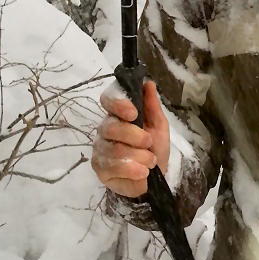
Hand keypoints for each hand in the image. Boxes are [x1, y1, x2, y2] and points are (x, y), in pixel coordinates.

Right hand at [92, 79, 169, 197]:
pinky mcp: (99, 168)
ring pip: (113, 148)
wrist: (155, 176)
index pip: (108, 101)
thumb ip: (152, 105)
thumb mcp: (159, 125)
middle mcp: (105, 129)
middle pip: (111, 127)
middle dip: (134, 136)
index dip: (118, 104)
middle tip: (149, 142)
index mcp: (118, 114)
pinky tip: (142, 172)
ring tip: (151, 161)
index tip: (133, 113)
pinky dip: (131, 169)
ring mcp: (100, 149)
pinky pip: (112, 166)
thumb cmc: (155, 147)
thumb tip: (148, 83)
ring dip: (138, 156)